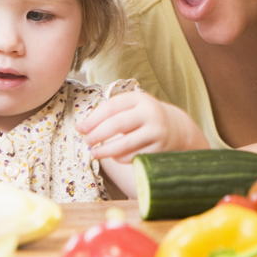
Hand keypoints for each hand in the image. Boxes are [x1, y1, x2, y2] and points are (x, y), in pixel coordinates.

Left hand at [76, 89, 208, 162]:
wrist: (177, 128)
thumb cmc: (143, 117)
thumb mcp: (131, 108)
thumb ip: (107, 114)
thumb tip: (80, 127)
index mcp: (139, 98)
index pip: (111, 107)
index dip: (93, 118)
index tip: (81, 128)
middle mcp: (150, 113)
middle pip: (117, 124)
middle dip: (97, 135)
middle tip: (86, 141)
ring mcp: (156, 131)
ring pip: (125, 144)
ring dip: (105, 150)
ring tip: (94, 153)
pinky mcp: (160, 148)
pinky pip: (134, 156)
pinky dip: (120, 158)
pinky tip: (114, 156)